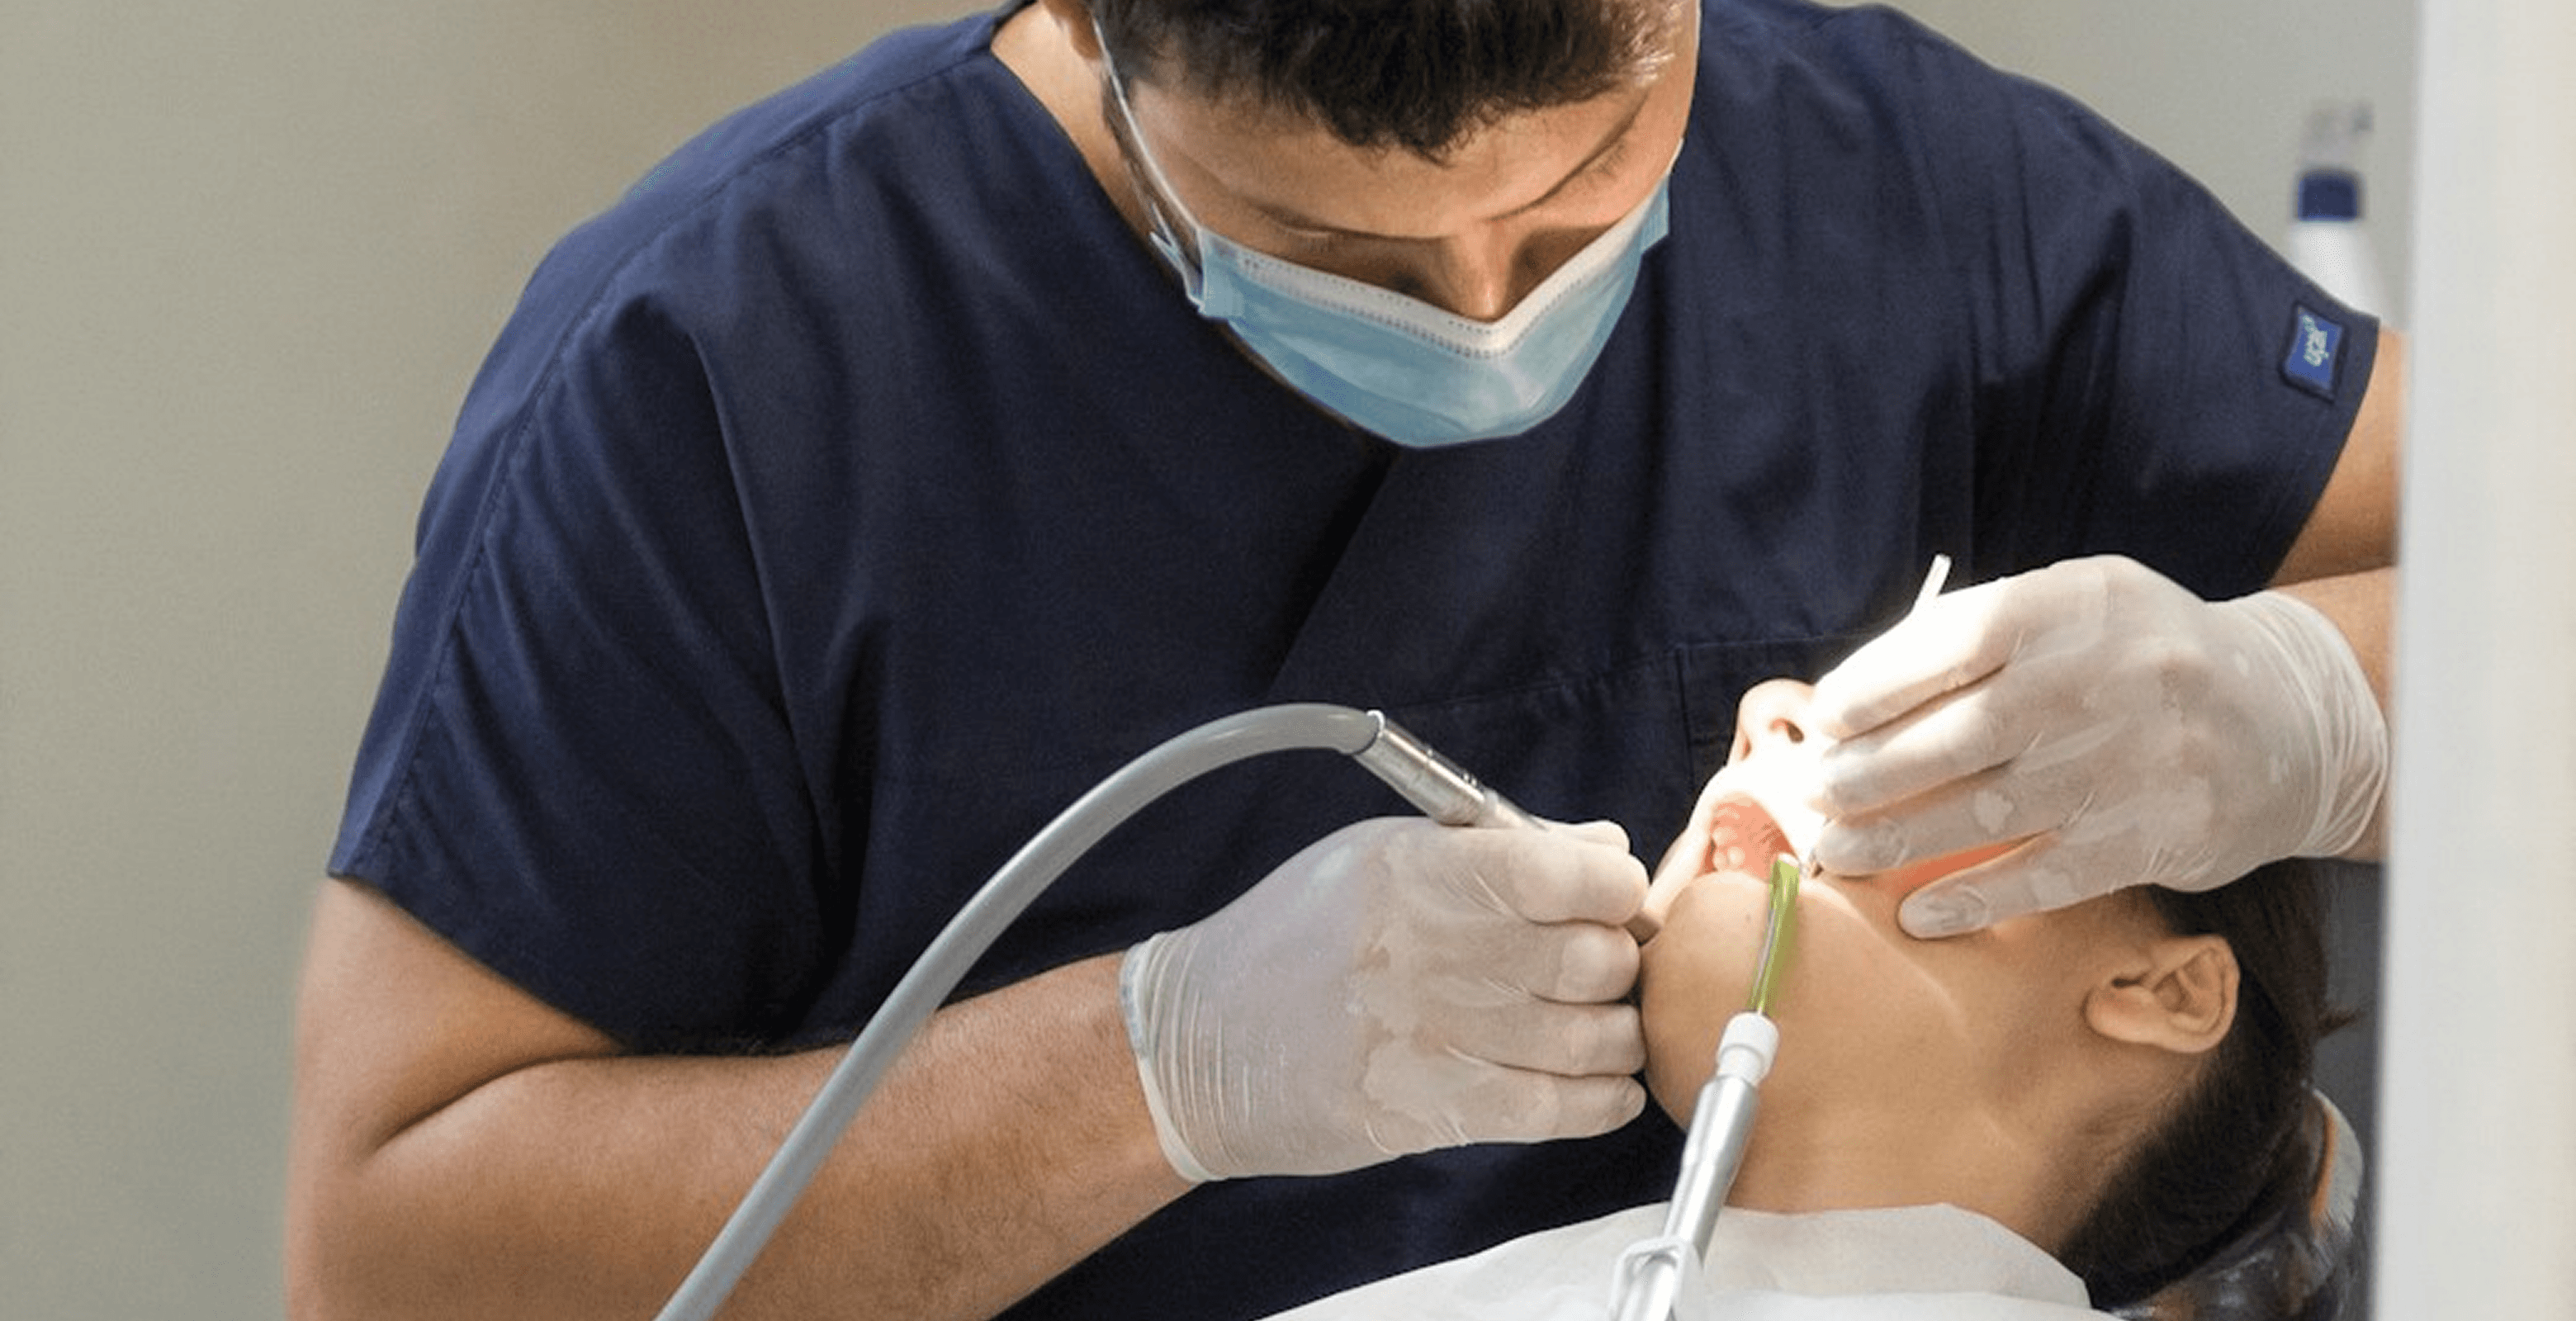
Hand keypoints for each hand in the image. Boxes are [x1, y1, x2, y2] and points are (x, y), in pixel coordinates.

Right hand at [1121, 816, 1649, 1180]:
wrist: (1199, 1041)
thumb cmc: (1294, 937)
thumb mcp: (1380, 858)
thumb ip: (1498, 849)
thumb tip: (1608, 851)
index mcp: (1417, 872)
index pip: (1570, 874)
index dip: (1614, 889)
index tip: (1608, 899)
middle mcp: (1428, 950)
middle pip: (1595, 960)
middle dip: (1617, 964)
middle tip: (1600, 969)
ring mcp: (1429, 1036)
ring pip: (1591, 1041)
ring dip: (1614, 1036)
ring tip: (1595, 1028)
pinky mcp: (1428, 1110)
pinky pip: (1558, 1110)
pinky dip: (1602, 1101)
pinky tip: (1601, 1087)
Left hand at [1803, 556, 2385, 937]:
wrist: (2289, 715)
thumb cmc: (2142, 658)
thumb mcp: (2078, 609)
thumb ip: (1981, 637)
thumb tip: (1857, 697)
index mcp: (2078, 607)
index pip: (1955, 641)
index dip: (1876, 686)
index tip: (1825, 720)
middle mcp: (2108, 680)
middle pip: (1960, 733)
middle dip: (1869, 773)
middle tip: (1812, 798)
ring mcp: (2134, 762)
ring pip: (1989, 811)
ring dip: (1898, 839)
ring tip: (1839, 850)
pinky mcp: (2157, 837)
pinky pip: (2046, 875)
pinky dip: (1974, 899)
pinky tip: (1917, 913)